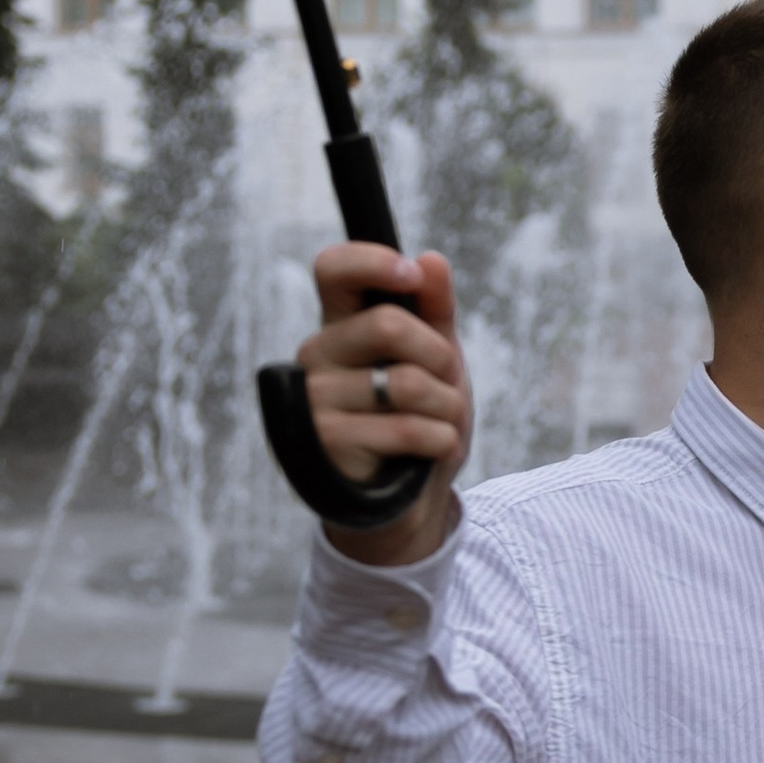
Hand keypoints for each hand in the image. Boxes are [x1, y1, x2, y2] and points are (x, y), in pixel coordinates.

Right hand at [298, 244, 471, 563]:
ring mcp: (315, 400)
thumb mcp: (438, 360)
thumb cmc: (420, 419)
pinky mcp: (324, 445)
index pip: (333, 270)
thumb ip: (435, 311)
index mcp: (341, 326)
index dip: (372, 261)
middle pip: (389, 326)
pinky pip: (406, 429)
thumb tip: (430, 260)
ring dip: (448, 406)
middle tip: (447, 384)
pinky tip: (433, 450)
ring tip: (442, 423)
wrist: (409, 502)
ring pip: (407, 383)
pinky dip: (440, 440)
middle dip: (441, 357)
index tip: (411, 276)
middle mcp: (317, 356)